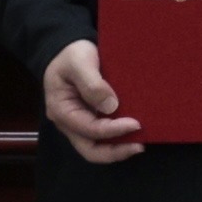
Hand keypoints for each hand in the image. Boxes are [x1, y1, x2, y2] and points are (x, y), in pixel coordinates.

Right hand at [39, 37, 140, 163]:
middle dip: (115, 152)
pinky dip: (117, 140)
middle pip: (90, 150)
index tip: (136, 124)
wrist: (68, 49)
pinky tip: (133, 134)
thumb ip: (92, 83)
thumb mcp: (79, 62)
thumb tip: (111, 106)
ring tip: (140, 144)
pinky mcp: (89, 120)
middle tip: (140, 146)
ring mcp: (78, 124)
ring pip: (96, 148)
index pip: (89, 129)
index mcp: (61, 110)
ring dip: (117, 149)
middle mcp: (68, 123)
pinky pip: (101, 138)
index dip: (113, 130)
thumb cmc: (72, 54)